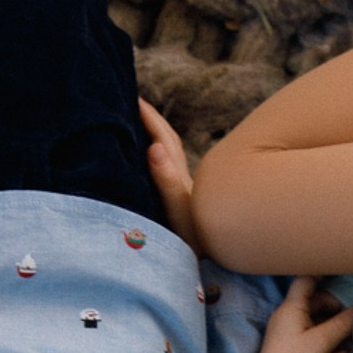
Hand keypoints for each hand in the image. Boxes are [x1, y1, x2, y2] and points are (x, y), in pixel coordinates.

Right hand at [139, 100, 202, 256]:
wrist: (222, 256)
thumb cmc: (196, 238)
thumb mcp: (178, 211)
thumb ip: (167, 180)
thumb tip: (154, 147)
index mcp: (178, 176)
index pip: (162, 138)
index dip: (148, 117)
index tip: (131, 97)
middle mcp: (182, 180)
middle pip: (167, 141)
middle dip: (151, 120)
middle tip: (131, 102)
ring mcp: (184, 191)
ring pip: (169, 155)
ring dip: (155, 137)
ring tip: (138, 125)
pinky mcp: (184, 204)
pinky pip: (169, 172)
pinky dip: (158, 158)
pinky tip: (151, 161)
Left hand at [252, 276, 352, 352]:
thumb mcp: (323, 341)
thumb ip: (342, 324)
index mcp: (291, 308)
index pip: (306, 280)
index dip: (322, 273)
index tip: (340, 271)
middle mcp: (286, 316)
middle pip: (314, 302)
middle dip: (334, 309)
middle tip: (350, 318)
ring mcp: (287, 333)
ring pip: (315, 322)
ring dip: (332, 328)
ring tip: (347, 340)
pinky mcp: (289, 348)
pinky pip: (310, 338)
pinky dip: (325, 342)